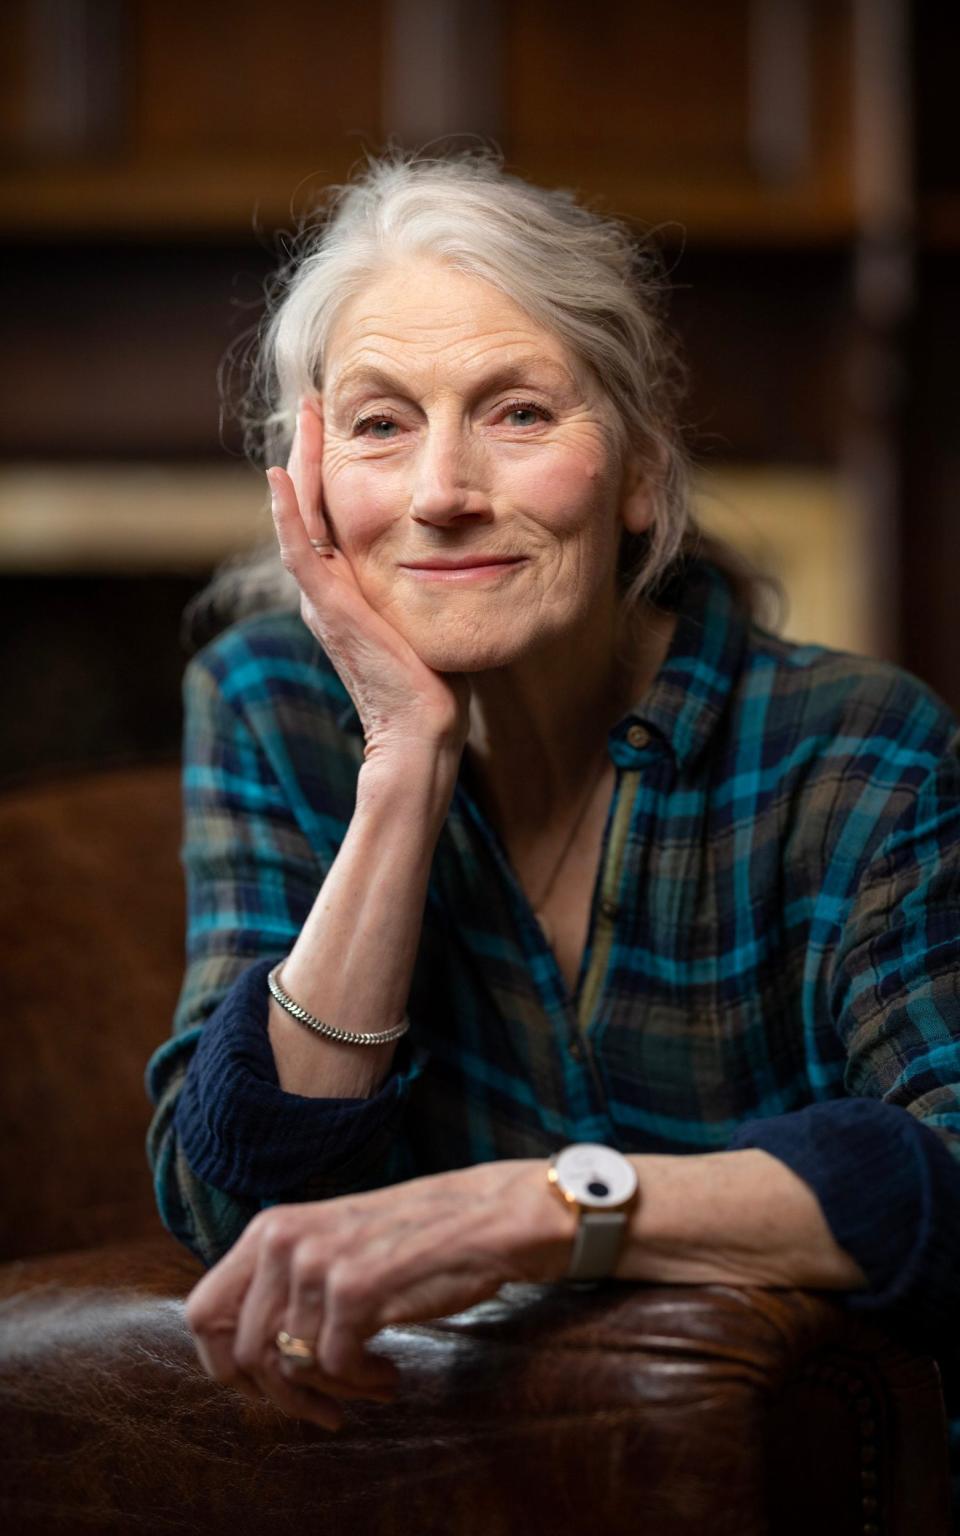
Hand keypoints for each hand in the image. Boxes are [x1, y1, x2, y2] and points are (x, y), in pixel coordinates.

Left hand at [184, 1159, 570, 1428]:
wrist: (488, 1218)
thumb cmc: (414, 1240)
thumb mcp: (330, 1245)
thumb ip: (283, 1283)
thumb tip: (242, 1352)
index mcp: (269, 1229)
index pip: (202, 1313)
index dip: (224, 1366)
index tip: (265, 1389)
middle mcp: (282, 1239)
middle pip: (242, 1353)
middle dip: (281, 1396)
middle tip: (324, 1408)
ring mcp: (316, 1262)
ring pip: (291, 1366)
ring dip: (335, 1390)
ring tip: (372, 1380)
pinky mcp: (354, 1289)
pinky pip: (337, 1368)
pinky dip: (364, 1384)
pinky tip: (390, 1373)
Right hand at [268, 402, 470, 766]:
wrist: (424, 729)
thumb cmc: (437, 678)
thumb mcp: (432, 609)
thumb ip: (433, 575)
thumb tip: (464, 544)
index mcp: (346, 587)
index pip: (332, 511)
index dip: (331, 465)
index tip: (342, 418)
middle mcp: (325, 588)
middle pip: (309, 504)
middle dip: (309, 449)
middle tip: (311, 398)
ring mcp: (322, 599)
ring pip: (299, 517)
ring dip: (297, 464)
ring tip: (300, 416)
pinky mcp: (328, 610)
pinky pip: (300, 551)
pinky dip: (287, 513)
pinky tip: (279, 474)